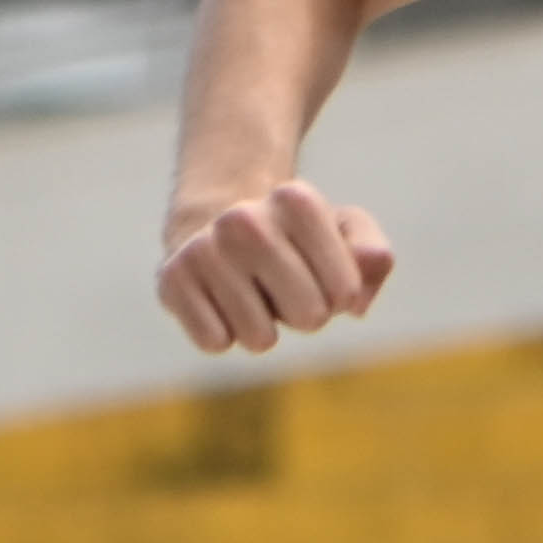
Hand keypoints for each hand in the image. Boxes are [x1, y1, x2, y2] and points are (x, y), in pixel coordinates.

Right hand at [158, 177, 397, 357]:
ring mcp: (203, 248)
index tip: (324, 274)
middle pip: (309, 318)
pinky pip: (215, 341)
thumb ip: (371, 255)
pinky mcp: (171, 279)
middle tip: (286, 288)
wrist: (217, 228)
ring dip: (263, 328)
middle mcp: (244, 219)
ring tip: (251, 292)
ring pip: (260, 338)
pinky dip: (225, 334)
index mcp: (296, 201)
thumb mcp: (344, 232)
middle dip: (307, 315)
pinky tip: (221, 301)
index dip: (340, 295)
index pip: (345, 291)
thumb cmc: (297, 241)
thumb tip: (355, 299)